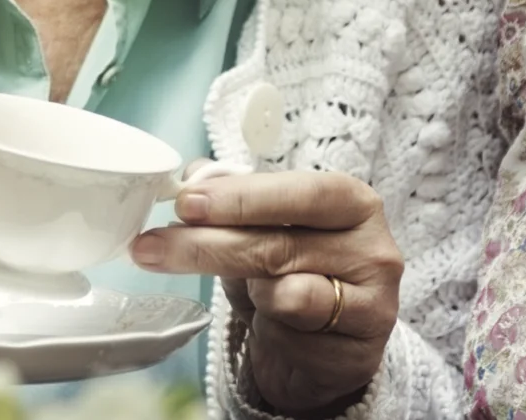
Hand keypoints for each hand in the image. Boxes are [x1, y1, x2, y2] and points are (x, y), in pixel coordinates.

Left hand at [129, 172, 400, 417]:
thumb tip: (192, 175)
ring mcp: (374, 302)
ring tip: (246, 291)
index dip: (241, 198)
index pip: (300, 192)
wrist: (322, 346)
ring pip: (285, 294)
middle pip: (279, 245)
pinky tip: (269, 325)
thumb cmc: (293, 274)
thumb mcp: (262, 230)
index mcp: (352, 202)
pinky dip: (269, 330)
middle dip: (205, 246)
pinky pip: (295, 337)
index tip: (186, 204)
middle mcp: (373, 247)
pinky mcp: (361, 351)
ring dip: (247, 292)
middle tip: (151, 247)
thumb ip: (231, 198)